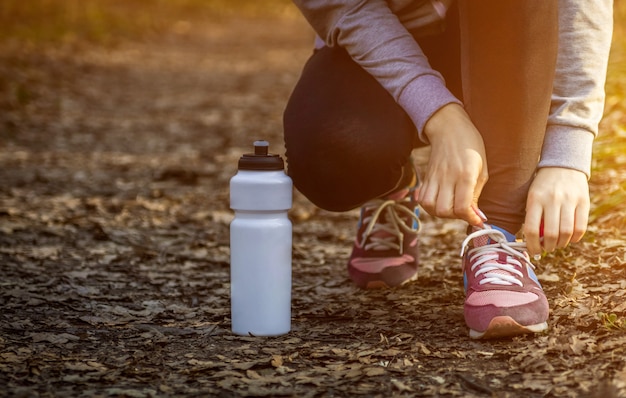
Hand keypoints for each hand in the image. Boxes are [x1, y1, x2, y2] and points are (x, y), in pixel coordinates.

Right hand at [419, 103, 487, 225]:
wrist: (449, 128)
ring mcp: (434, 177)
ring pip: (430, 207)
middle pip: (444, 210)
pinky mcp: (426, 177)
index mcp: (465, 175)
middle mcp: (447, 177)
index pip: (463, 207)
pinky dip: (430, 206)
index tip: (477, 220)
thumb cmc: (471, 146)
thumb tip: (476, 215)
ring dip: (441, 212)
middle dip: (456, 217)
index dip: (471, 219)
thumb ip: (477, 194)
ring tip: (451, 207)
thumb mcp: (482, 169)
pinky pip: (422, 199)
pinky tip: (440, 202)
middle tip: (464, 211)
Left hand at [524, 167, 589, 255]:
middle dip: (548, 247)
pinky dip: (576, 238)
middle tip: (547, 248)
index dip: (532, 245)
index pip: (532, 229)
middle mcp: (552, 199)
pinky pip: (581, 227)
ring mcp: (569, 200)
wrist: (562, 165)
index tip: (534, 251)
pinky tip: (570, 238)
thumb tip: (533, 243)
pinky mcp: (583, 201)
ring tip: (558, 244)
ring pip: (567, 232)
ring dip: (562, 244)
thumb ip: (532, 216)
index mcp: (535, 199)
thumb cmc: (543, 186)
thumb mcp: (532, 197)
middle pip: (551, 233)